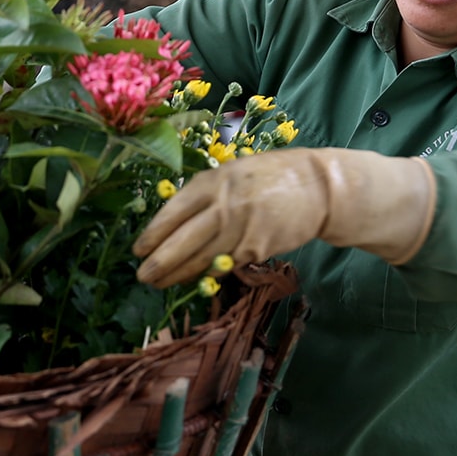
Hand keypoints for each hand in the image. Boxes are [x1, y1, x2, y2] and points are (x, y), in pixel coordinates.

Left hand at [134, 148, 435, 286]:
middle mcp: (225, 205)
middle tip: (143, 276)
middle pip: (183, 240)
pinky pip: (226, 265)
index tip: (138, 250)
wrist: (318, 187)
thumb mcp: (233, 172)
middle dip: (160, 262)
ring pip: (202, 258)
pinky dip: (208, 275)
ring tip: (160, 284)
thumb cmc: (269, 176)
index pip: (174, 211)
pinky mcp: (258, 248)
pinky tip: (194, 280)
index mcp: (214, 181)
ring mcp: (242, 229)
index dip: (153, 234)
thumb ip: (206, 193)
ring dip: (179, 274)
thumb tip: (173, 220)